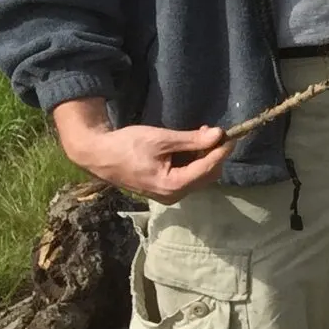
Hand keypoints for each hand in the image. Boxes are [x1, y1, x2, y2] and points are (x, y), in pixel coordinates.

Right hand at [51, 101, 227, 202]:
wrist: (98, 155)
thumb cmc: (126, 145)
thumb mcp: (161, 139)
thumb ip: (191, 139)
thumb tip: (219, 134)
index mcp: (172, 185)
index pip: (208, 169)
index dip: (221, 151)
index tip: (231, 135)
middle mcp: (173, 195)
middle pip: (207, 175)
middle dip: (213, 154)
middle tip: (211, 132)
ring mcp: (169, 195)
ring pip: (199, 176)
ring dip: (204, 157)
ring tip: (200, 135)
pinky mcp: (164, 190)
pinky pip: (188, 176)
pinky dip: (193, 162)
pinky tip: (189, 146)